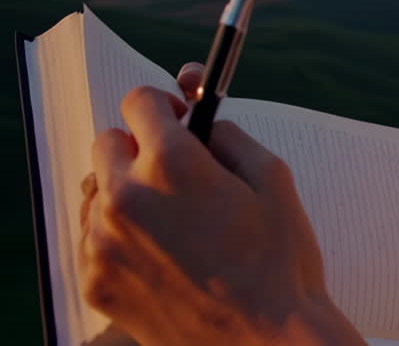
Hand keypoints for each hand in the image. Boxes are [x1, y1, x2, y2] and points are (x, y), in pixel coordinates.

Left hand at [77, 77, 363, 345]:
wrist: (265, 340)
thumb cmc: (279, 260)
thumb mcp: (274, 178)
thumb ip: (230, 136)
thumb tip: (204, 123)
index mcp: (173, 164)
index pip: (139, 102)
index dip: (165, 106)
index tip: (179, 120)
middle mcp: (127, 197)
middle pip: (107, 143)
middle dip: (140, 148)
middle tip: (178, 173)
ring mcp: (103, 243)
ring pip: (96, 192)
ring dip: (126, 193)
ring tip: (173, 222)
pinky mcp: (95, 282)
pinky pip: (92, 239)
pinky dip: (120, 238)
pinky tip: (162, 256)